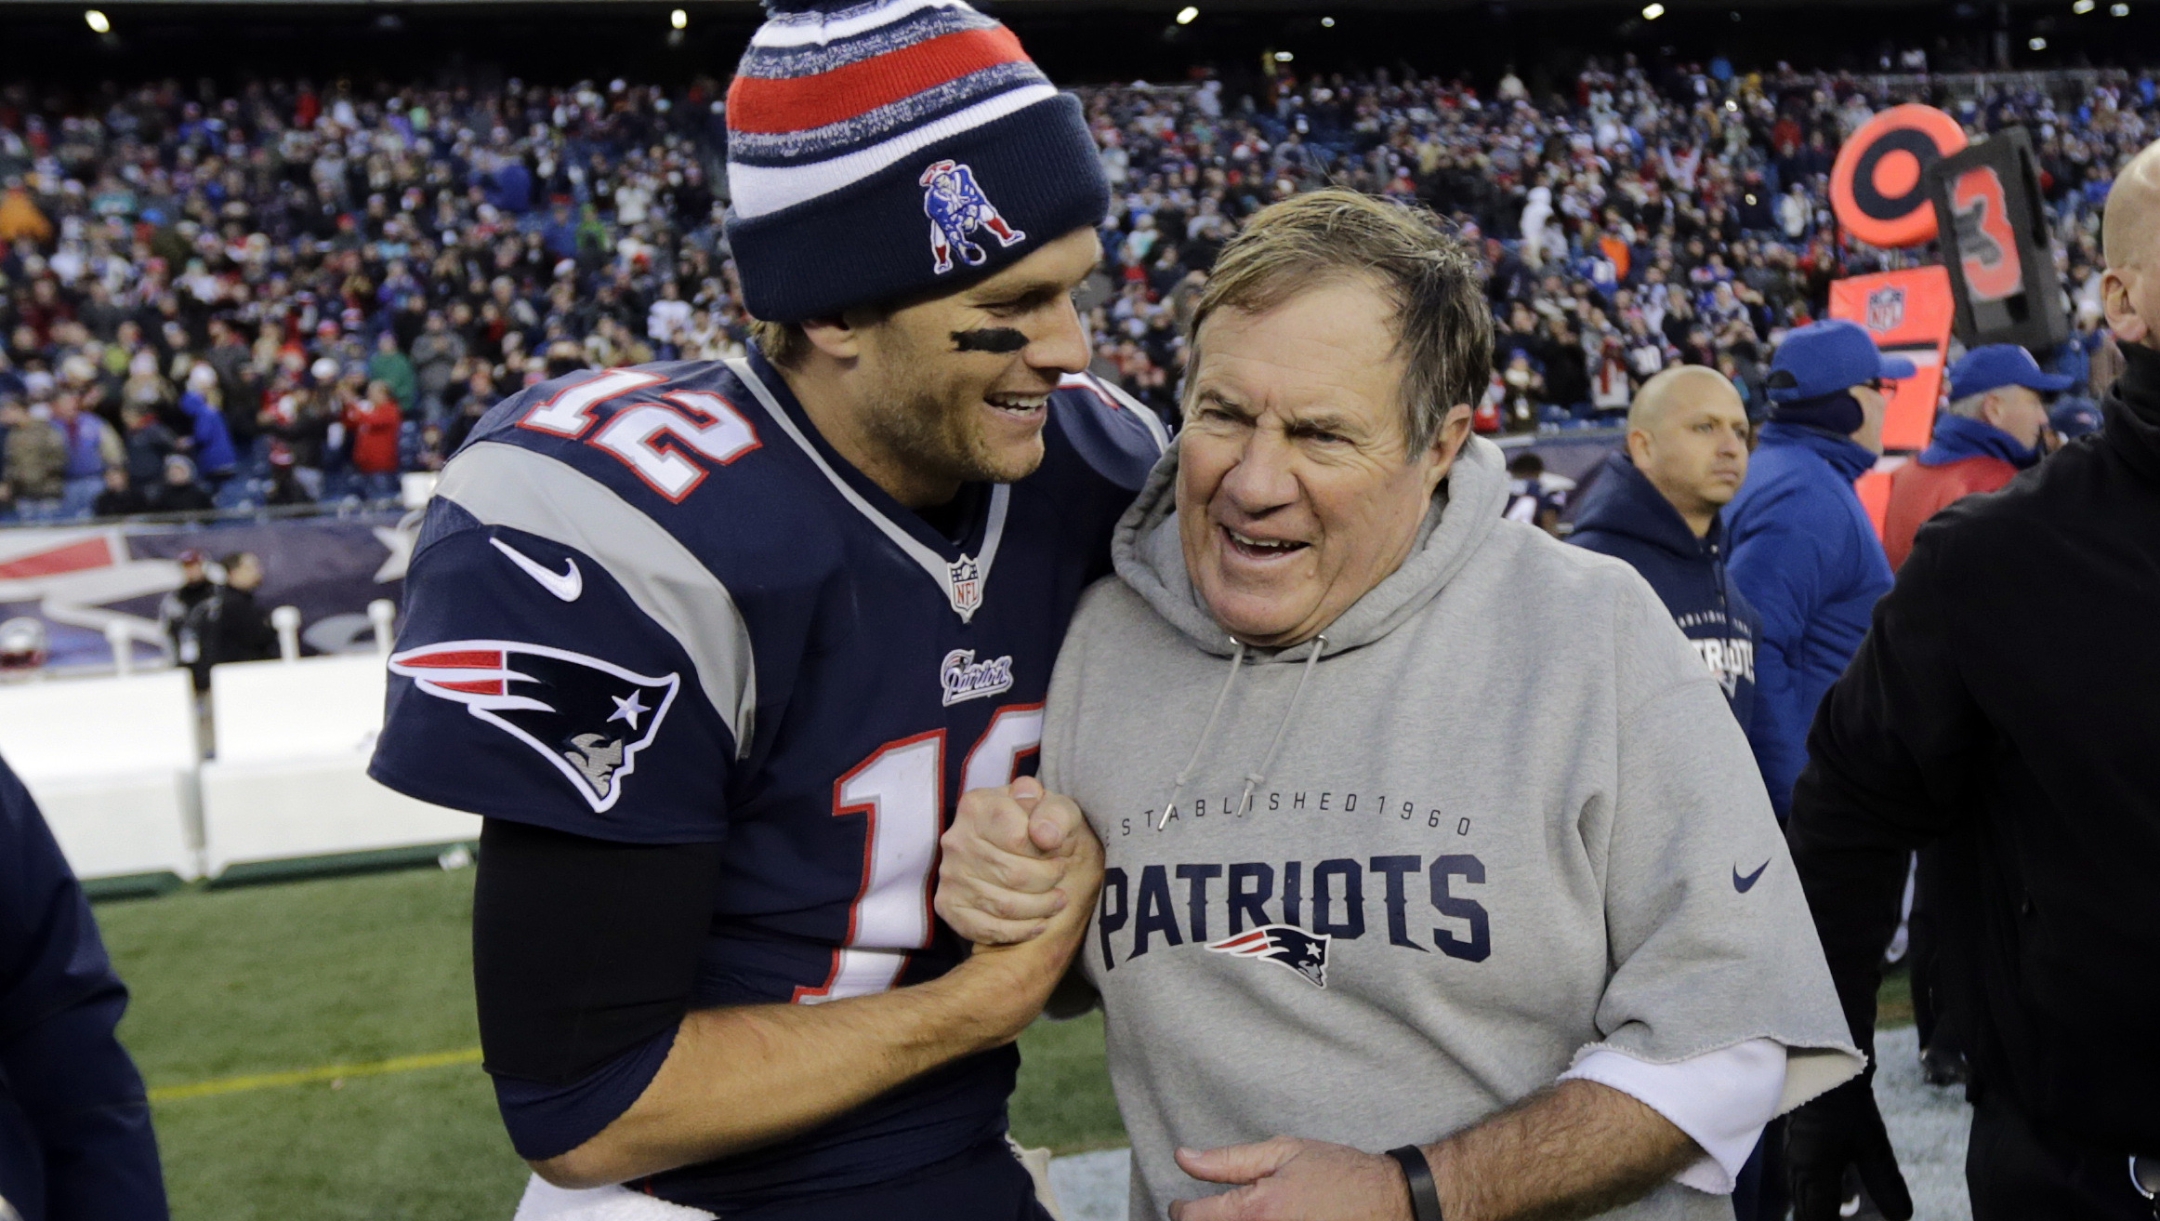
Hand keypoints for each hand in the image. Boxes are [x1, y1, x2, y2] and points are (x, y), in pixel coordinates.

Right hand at [935, 777, 1096, 944]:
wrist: (1013, 843)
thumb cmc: (1037, 823)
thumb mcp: (1054, 806)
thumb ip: (1055, 813)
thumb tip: (1045, 836)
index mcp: (978, 806)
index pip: (1018, 839)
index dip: (1047, 853)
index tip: (1060, 853)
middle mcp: (956, 839)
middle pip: (1013, 875)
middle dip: (1047, 881)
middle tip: (1061, 878)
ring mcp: (949, 875)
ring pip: (1004, 906)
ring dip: (1040, 908)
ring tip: (1057, 900)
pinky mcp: (948, 905)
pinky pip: (987, 929)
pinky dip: (1020, 931)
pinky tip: (1039, 923)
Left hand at [1168, 1137, 1413, 1220]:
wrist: (1387, 1200)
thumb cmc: (1337, 1173)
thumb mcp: (1282, 1152)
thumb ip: (1228, 1160)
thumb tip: (1184, 1157)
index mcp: (1257, 1210)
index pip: (1192, 1219)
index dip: (1180, 1209)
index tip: (1183, 1204)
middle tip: (1207, 1215)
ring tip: (1239, 1217)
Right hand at [1786, 1075, 1912, 1220]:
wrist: (1822, 1068)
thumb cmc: (1848, 1109)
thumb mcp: (1873, 1147)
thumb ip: (1885, 1184)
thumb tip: (1901, 1217)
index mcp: (1814, 1176)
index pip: (1819, 1220)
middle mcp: (1797, 1172)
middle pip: (1806, 1213)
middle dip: (1827, 1220)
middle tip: (1854, 1215)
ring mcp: (1791, 1158)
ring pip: (1801, 1197)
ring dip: (1821, 1208)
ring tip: (1847, 1206)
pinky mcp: (1793, 1147)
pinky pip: (1799, 1181)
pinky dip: (1816, 1192)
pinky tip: (1836, 1182)